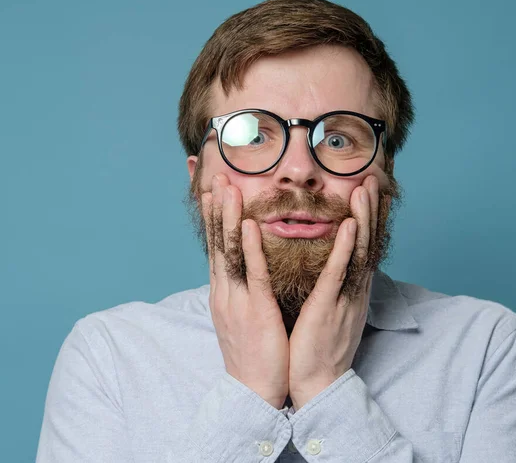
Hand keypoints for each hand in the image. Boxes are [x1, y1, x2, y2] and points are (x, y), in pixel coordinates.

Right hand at [203, 174, 289, 408]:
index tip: (210, 190)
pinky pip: (252, 274)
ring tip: (227, 188)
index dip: (212, 217)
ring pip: (229, 252)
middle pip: (216, 242)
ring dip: (227, 218)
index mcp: (223, 292)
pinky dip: (249, 249)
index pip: (215, 247)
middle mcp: (224, 291)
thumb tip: (241, 270)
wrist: (253, 390)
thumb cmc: (253, 351)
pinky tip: (247, 226)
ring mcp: (236, 300)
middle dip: (215, 207)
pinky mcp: (255, 311)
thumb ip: (241, 289)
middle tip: (215, 175)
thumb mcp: (242, 314)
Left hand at [288, 175, 378, 409]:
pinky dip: (346, 248)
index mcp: (352, 289)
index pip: (364, 247)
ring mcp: (345, 297)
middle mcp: (355, 289)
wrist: (317, 383)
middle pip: (368, 243)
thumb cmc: (319, 346)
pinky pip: (339, 273)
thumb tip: (336, 267)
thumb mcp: (331, 310)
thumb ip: (335, 286)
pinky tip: (351, 225)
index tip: (373, 192)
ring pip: (358, 252)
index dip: (372, 218)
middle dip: (372, 210)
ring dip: (365, 218)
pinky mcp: (330, 307)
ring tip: (366, 189)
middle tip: (376, 178)